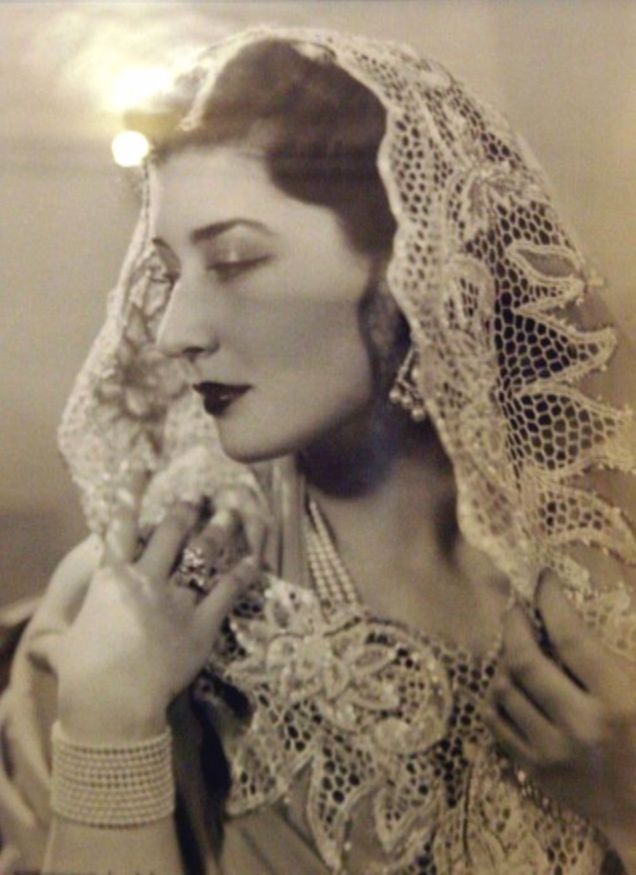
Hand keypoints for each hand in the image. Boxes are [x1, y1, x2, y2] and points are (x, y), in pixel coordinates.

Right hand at [55, 469, 261, 741]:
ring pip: (204, 554)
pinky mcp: (202, 624)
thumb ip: (52, 642)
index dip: (130, 493)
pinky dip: (243, 574)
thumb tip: (34, 647)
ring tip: (231, 512)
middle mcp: (146, 580)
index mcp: (111, 579)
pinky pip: (227, 592)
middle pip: (171, 532)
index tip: (141, 467)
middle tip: (198, 496)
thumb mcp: (58, 651)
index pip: (119, 526)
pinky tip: (255, 560)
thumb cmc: (81, 676)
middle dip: (186, 509)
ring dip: (219, 530)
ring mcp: (177, 599)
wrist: (113, 701)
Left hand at [485, 573, 635, 856]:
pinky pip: (496, 724)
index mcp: (617, 700)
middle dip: (514, 625)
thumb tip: (567, 614)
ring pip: (504, 690)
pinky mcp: (535, 772)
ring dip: (503, 661)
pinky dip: (495, 698)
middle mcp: (580, 724)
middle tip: (516, 609)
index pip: (571, 637)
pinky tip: (506, 685)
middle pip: (525, 662)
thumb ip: (609, 657)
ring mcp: (552, 751)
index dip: (551, 601)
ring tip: (514, 648)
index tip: (543, 580)